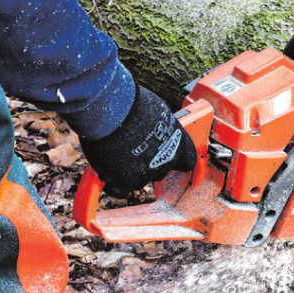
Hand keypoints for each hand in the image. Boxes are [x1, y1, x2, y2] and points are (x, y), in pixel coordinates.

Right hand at [79, 86, 196, 197]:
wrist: (109, 105)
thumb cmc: (130, 102)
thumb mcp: (156, 113)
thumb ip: (160, 129)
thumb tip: (154, 132)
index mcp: (179, 142)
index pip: (187, 161)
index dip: (176, 160)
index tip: (168, 158)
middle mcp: (167, 160)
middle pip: (161, 171)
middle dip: (149, 164)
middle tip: (133, 150)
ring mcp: (147, 172)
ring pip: (139, 181)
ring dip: (129, 172)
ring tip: (115, 153)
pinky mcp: (125, 181)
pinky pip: (119, 189)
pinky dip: (112, 182)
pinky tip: (106, 170)